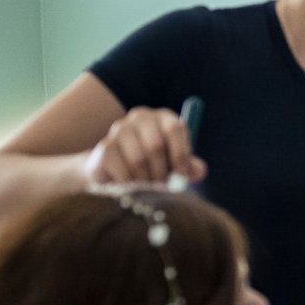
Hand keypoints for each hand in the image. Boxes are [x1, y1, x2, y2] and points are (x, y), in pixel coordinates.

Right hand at [82, 106, 207, 185]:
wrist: (115, 172)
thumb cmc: (153, 166)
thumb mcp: (174, 165)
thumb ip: (189, 168)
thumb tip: (199, 172)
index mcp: (163, 118)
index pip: (175, 128)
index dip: (181, 154)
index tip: (182, 174)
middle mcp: (140, 117)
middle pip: (155, 145)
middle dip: (161, 172)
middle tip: (162, 186)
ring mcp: (119, 129)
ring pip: (138, 160)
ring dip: (145, 180)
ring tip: (146, 187)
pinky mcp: (105, 147)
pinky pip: (123, 170)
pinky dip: (130, 184)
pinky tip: (129, 185)